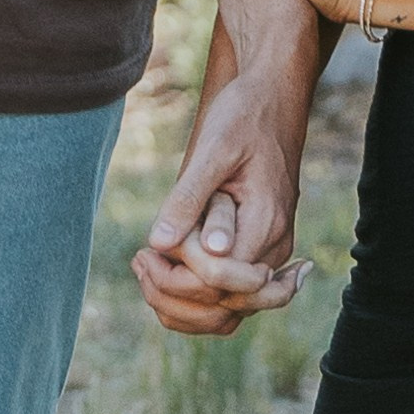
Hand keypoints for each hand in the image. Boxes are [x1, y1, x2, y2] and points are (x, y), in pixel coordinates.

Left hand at [134, 44, 312, 338]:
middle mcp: (275, 248)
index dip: (180, 271)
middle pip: (225, 306)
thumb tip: (161, 243)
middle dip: (174, 292)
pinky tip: (162, 273)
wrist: (272, 100)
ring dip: (181, 304)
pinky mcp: (259, 254)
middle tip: (138, 258)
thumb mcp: (212, 149)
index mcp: (266, 222)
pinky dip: (194, 301)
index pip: (220, 279)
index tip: (147, 245)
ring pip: (228, 313)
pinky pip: (230, 299)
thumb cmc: (243, 117)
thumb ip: (189, 198)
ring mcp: (270, 255)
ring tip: (144, 265)